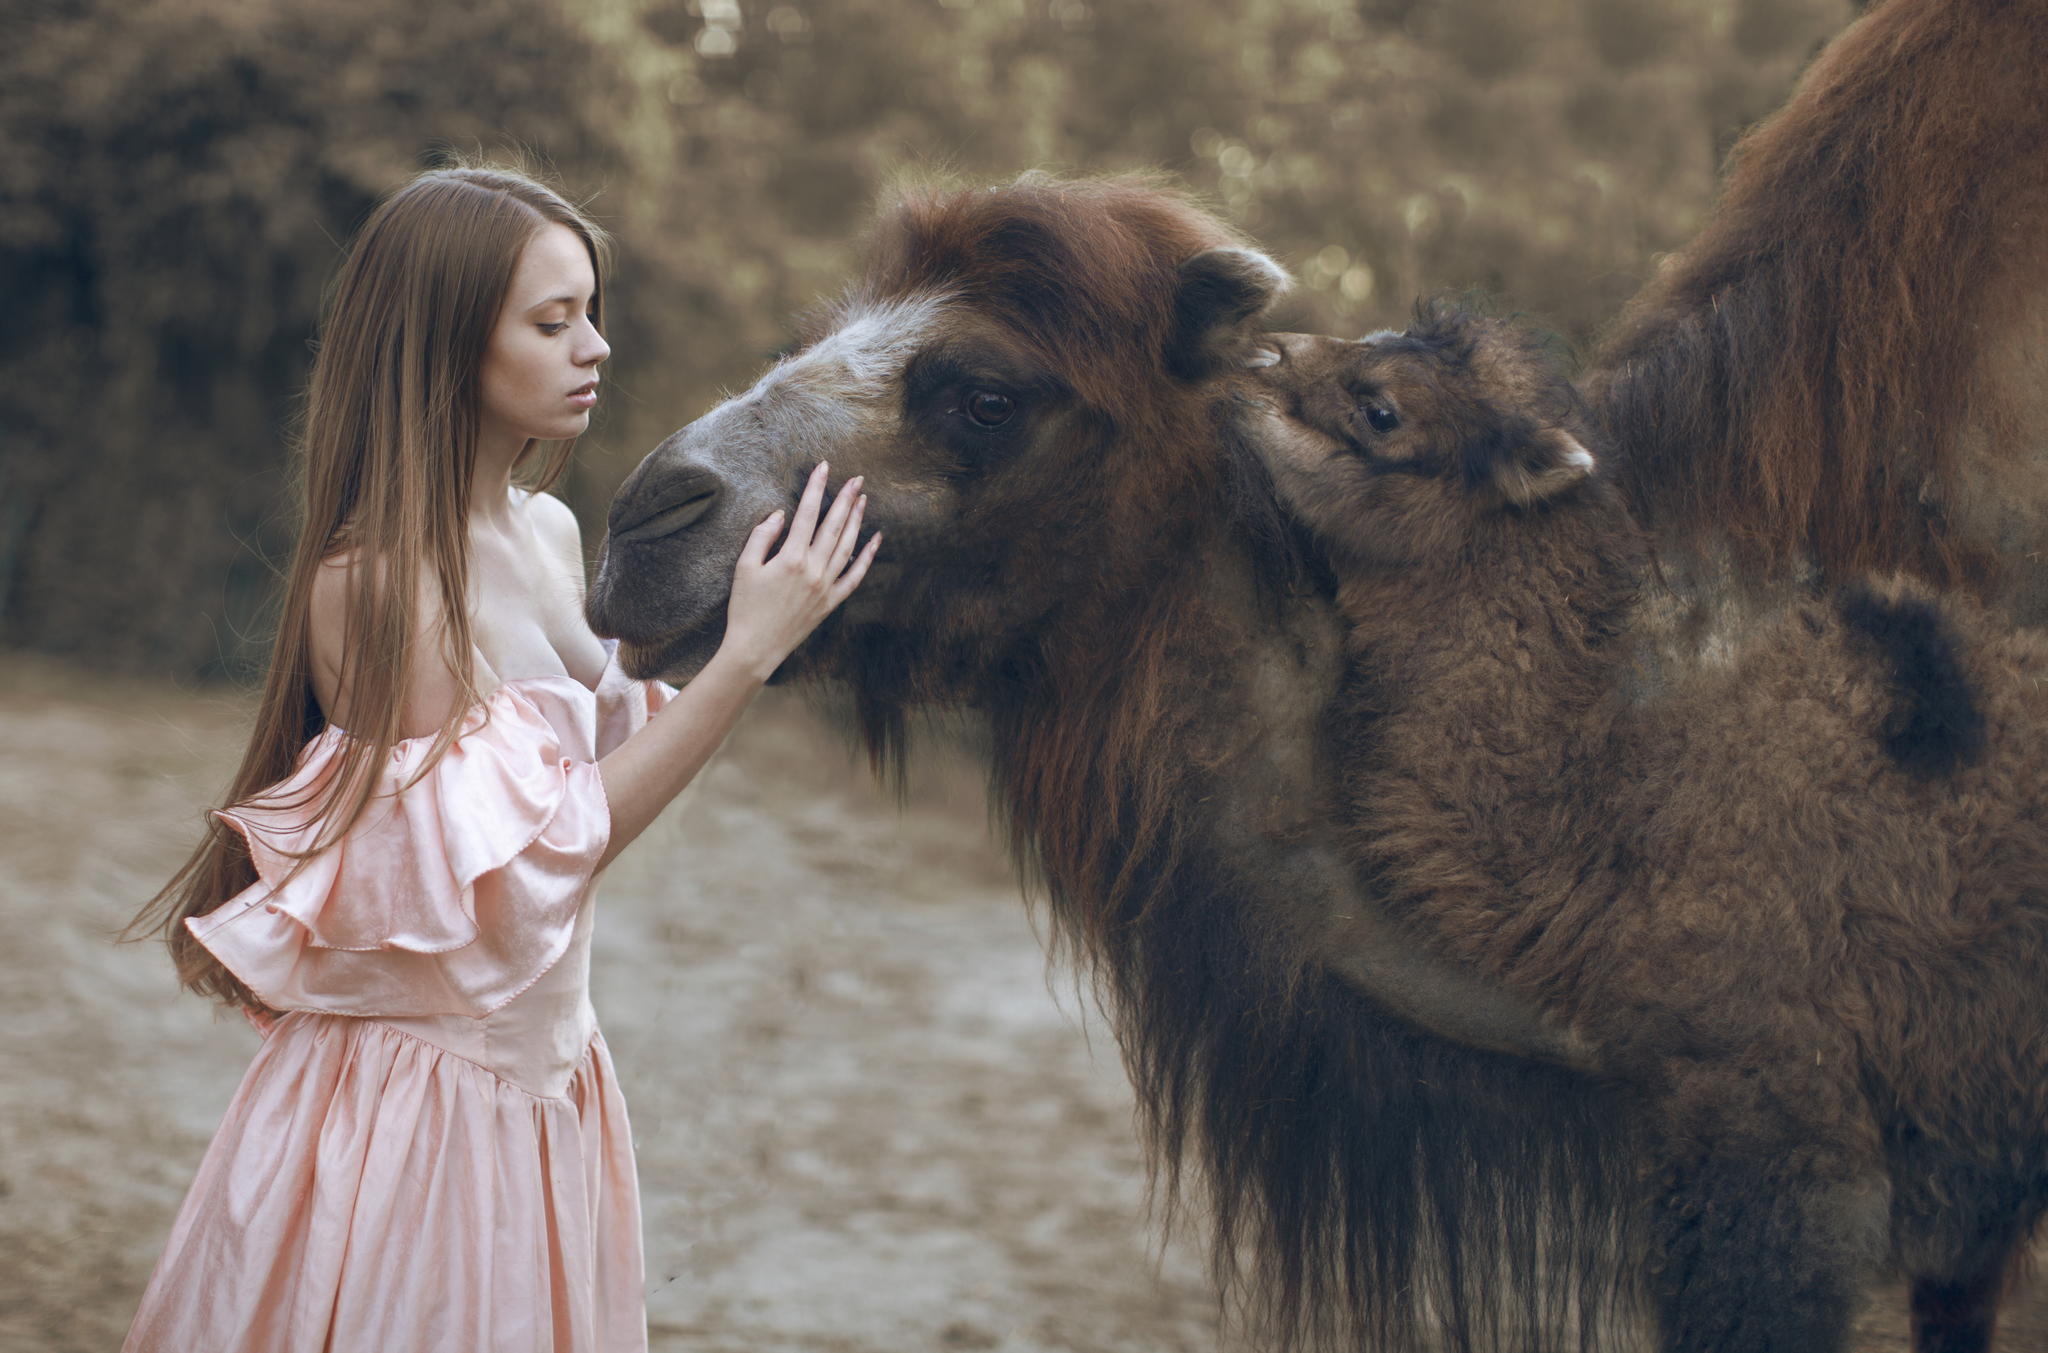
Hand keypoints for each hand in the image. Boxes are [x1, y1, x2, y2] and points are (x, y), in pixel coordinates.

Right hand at [719, 461, 879, 679]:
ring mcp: (826, 587)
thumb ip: (762, 536)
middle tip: (856, 479)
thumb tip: (781, 515)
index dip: (816, 488)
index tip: (824, 467)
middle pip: (834, 526)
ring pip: (848, 546)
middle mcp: (814, 570)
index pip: (807, 514)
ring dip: (857, 521)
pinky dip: (867, 557)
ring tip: (863, 500)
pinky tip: (876, 540)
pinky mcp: (831, 602)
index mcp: (791, 558)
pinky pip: (855, 576)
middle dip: (845, 499)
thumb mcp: (744, 567)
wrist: (756, 648)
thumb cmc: (745, 607)